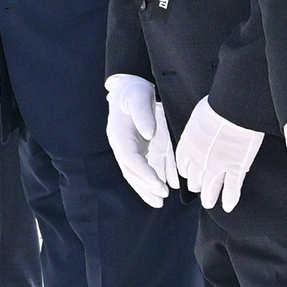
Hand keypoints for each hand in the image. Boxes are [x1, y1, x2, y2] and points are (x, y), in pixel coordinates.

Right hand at [105, 74, 172, 206]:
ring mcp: (131, 147)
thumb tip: (148, 134)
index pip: (130, 159)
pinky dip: (156, 177)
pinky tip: (168, 185)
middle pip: (131, 171)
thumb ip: (143, 114)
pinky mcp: (140, 147)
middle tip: (161, 199)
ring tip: (160, 201)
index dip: (143, 174)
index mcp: (119, 134)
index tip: (158, 184)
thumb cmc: (134, 90)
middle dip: (145, 187)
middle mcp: (122, 144)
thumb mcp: (138, 97)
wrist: (131, 85)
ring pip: (137, 173)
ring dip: (147, 188)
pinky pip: (147, 166)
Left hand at [176, 99, 263, 211]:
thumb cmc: (216, 106)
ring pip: (210, 188)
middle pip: (194, 180)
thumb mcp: (198, 118)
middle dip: (196, 184)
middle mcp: (198, 161)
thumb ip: (198, 129)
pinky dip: (230, 199)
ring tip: (209, 203)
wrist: (233, 109)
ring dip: (209, 197)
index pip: (183, 166)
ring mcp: (217, 167)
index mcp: (187, 147)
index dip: (187, 171)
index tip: (190, 173)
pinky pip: (232, 189)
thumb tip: (201, 127)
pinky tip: (228, 207)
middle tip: (199, 188)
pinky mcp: (235, 169)